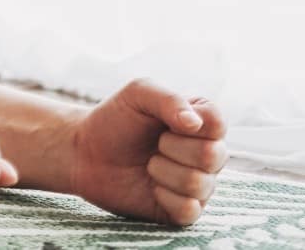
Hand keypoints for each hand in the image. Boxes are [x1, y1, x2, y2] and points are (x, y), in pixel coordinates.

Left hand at [67, 79, 228, 225]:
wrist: (86, 153)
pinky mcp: (184, 210)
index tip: (166, 122)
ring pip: (200, 184)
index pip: (219, 122)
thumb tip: (194, 123)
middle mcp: (206, 153)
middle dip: (172, 147)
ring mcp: (198, 183)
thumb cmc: (114, 120)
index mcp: (200, 121)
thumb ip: (169, 99)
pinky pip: (189, 210)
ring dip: (164, 171)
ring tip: (149, 164)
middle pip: (213, 155)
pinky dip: (164, 197)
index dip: (191, 123)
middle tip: (154, 143)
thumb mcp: (138, 93)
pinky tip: (152, 187)